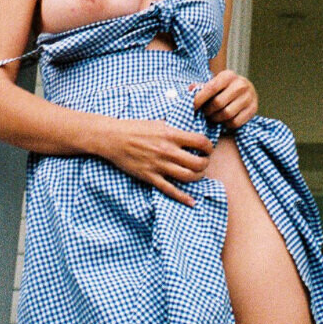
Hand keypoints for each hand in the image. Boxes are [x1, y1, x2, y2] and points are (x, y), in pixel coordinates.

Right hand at [99, 118, 213, 205]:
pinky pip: (170, 190)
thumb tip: (188, 132)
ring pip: (188, 177)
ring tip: (198, 174)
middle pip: (197, 162)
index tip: (208, 148)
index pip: (200, 142)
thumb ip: (174, 129)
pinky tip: (192, 201)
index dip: (209, 146)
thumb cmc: (135, 127)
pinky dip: (183, 198)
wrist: (113, 138)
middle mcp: (167, 151)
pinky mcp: (150, 177)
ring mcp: (159, 165)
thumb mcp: (158, 122)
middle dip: (205, 163)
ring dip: (198, 177)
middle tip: (204, 162)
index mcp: (171, 135)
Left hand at [190, 69, 257, 129]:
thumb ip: (202, 86)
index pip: (211, 88)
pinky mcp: (253, 109)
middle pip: (218, 103)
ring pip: (227, 114)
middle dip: (208, 111)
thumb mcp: (215, 82)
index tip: (192, 107)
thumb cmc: (226, 87)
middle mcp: (240, 85)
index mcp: (228, 75)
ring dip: (216, 119)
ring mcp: (249, 97)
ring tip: (212, 117)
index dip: (199, 99)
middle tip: (204, 113)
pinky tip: (223, 120)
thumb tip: (190, 89)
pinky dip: (226, 124)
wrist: (247, 89)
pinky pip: (236, 122)